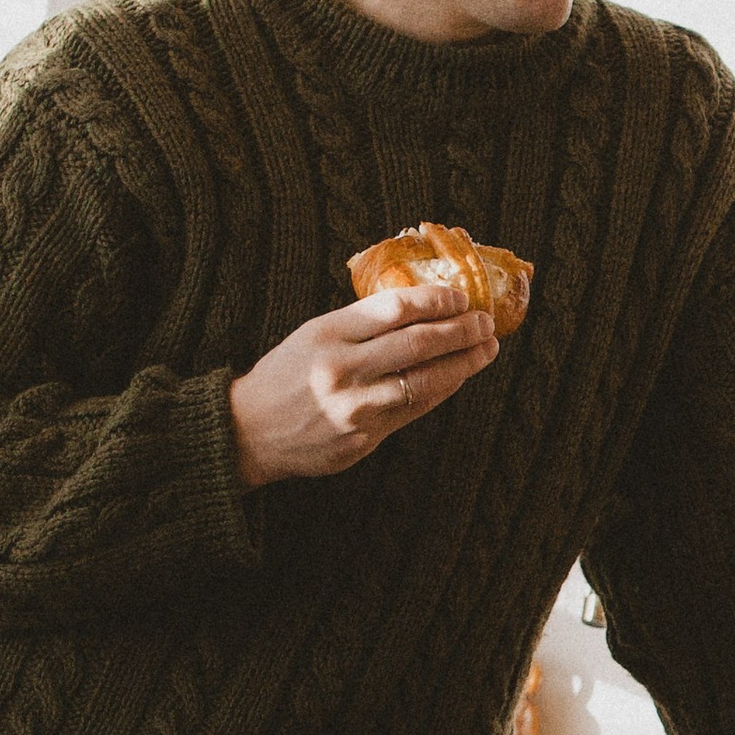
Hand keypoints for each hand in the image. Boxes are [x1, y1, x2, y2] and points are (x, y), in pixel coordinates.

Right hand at [228, 286, 498, 488]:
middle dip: (462, 330)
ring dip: (464, 363)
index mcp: (326, 333)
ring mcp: (354, 406)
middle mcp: (341, 368)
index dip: (437, 300)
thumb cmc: (287, 375)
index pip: (395, 308)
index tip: (461, 296)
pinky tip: (459, 376)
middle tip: (486, 321)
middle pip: (418, 343)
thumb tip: (425, 308)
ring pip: (426, 381)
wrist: (248, 432)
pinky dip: (443, 390)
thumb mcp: (314, 334)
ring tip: (486, 348)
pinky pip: (415, 410)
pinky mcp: (364, 438)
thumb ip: (362, 324)